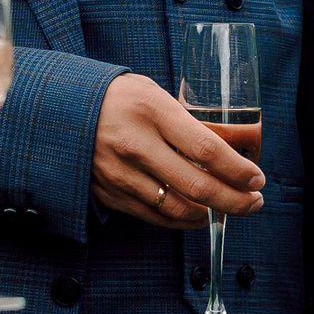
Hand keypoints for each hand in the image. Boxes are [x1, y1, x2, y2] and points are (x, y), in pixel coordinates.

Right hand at [91, 72, 263, 227]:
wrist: (57, 109)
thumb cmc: (115, 97)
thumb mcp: (152, 93)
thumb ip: (184, 121)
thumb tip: (227, 147)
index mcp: (152, 111)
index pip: (207, 149)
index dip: (238, 170)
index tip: (257, 179)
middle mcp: (136, 145)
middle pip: (198, 185)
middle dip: (235, 200)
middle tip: (254, 202)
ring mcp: (120, 173)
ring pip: (177, 207)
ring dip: (211, 215)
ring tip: (231, 210)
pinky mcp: (109, 193)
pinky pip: (153, 216)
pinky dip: (181, 219)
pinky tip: (198, 215)